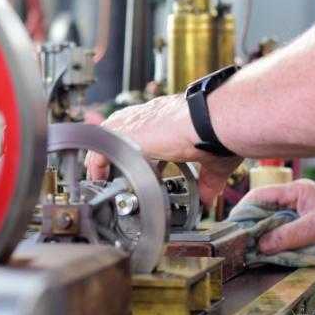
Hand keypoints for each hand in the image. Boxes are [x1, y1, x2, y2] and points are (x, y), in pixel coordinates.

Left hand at [84, 94, 242, 202]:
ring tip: (100, 175)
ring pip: (107, 136)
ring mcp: (135, 123)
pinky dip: (97, 164)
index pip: (144, 126)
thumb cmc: (217, 130)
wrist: (210, 120)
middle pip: (119, 127)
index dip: (135, 141)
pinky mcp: (126, 135)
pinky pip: (100, 150)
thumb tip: (210, 198)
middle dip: (113, 148)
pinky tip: (98, 177)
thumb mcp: (211, 160)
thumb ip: (208, 180)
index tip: (134, 159)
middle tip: (110, 168)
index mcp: (167, 117)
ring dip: (103, 156)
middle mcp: (149, 116)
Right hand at [239, 179, 314, 255]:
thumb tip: (261, 245)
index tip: (231, 231)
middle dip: (251, 229)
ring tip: (250, 254)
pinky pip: (286, 237)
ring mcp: (303, 216)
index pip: (259, 197)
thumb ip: (290, 234)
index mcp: (296, 191)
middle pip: (263, 213)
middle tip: (238, 247)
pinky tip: (272, 258)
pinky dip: (277, 246)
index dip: (242, 212)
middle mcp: (296, 202)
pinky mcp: (310, 231)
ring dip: (264, 240)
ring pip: (273, 226)